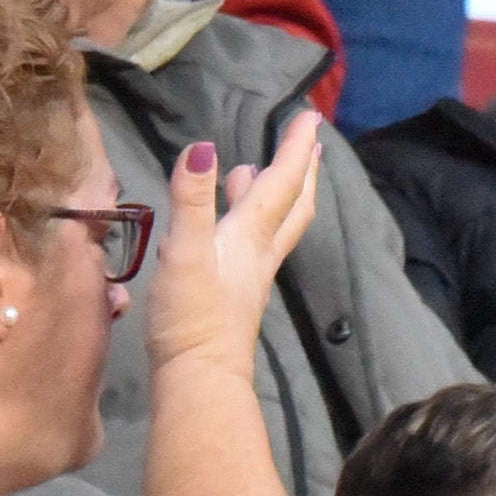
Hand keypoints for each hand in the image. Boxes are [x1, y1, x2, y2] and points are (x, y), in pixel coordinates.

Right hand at [142, 114, 324, 372]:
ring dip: (276, 195)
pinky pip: (253, 245)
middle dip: (301, 171)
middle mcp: (258, 252)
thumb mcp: (184, 252)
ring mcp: (249, 276)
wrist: (199, 378)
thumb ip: (191, 200)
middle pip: (292, 205)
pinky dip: (249, 221)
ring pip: (274, 226)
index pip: (280, 182)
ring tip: (261, 172)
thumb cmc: (191, 316)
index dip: (295, 148)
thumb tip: (202, 147)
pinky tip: (229, 226)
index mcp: (251, 235)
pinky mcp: (234, 296)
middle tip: (310, 144)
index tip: (311, 117)